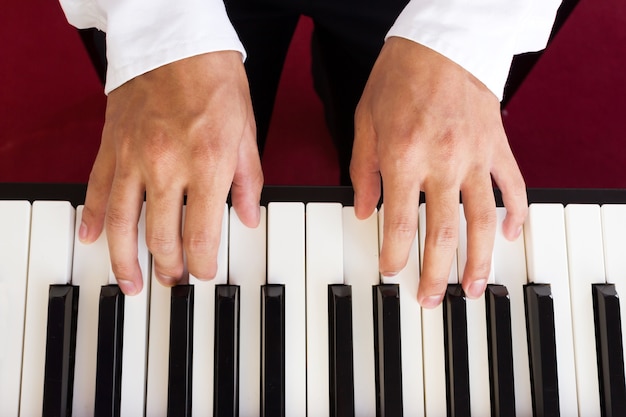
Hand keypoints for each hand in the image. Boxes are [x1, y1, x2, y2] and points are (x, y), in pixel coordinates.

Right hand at [78, 51, 262, 294]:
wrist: (176, 40)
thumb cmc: (215, 81)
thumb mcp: (246, 132)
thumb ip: (247, 182)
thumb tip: (247, 218)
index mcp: (207, 165)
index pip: (202, 236)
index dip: (203, 264)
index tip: (204, 272)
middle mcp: (167, 167)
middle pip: (162, 236)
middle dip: (169, 266)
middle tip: (172, 279)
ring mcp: (133, 158)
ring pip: (122, 223)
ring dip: (125, 258)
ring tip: (130, 281)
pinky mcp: (112, 146)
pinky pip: (96, 189)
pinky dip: (91, 217)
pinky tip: (89, 237)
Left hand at [351, 37, 526, 307]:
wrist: (441, 40)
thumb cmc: (398, 77)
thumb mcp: (365, 122)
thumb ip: (364, 171)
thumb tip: (364, 211)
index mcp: (404, 158)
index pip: (399, 224)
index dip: (393, 255)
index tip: (389, 271)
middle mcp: (442, 163)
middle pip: (442, 234)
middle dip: (435, 273)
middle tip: (429, 300)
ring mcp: (474, 157)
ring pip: (481, 221)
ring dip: (478, 260)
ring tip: (473, 288)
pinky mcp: (497, 146)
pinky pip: (512, 186)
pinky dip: (515, 214)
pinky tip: (511, 236)